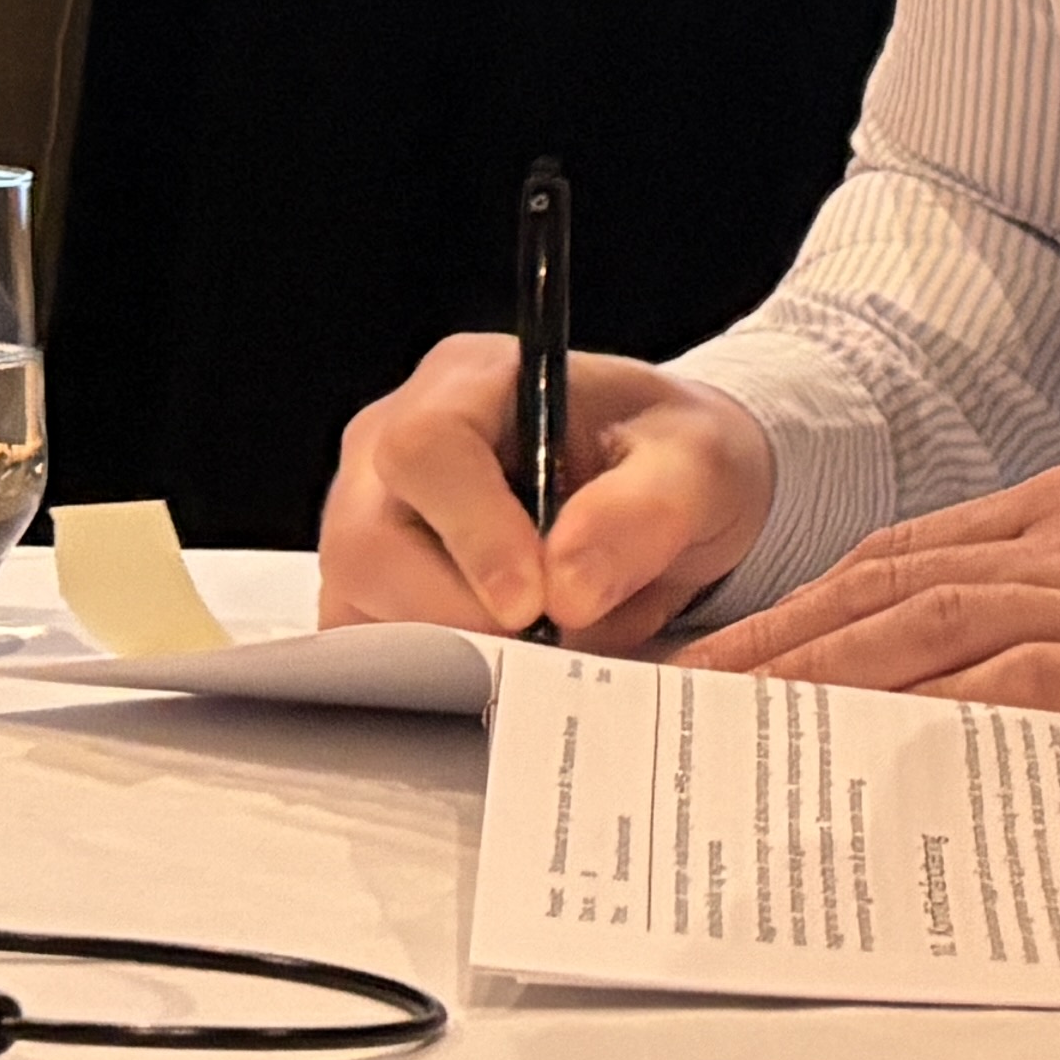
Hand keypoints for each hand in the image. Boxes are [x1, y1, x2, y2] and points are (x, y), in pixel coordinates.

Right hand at [320, 337, 771, 650]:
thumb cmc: (674, 457)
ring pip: (358, 606)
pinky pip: (366, 649)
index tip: (534, 603)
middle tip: (545, 641)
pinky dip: (430, 677)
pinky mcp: (368, 588)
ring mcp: (368, 518)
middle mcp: (393, 443)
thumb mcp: (700, 464)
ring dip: (446, 650)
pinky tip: (503, 668)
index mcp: (469, 382)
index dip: (472, 534)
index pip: (426, 449)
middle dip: (457, 612)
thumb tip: (567, 586)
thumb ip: (645, 511)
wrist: (669, 494)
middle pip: (368, 542)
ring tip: (540, 649)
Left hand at [675, 450, 1059, 738]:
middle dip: (769, 645)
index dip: (809, 602)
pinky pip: (1020, 689)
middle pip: (891, 585)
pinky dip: (927, 715)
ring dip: (808, 681)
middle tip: (668, 702)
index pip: (918, 552)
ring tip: (720, 734)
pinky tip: (862, 752)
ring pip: (925, 628)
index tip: (729, 652)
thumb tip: (1021, 651)